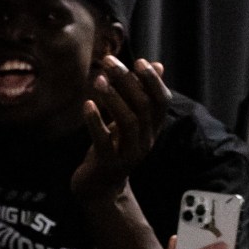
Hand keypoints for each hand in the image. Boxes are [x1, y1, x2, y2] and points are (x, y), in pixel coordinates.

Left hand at [74, 56, 168, 197]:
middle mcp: (145, 141)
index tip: (139, 61)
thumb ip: (141, 94)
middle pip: (142, 106)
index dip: (152, 81)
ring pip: (128, 122)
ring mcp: (129, 154)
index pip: (161, 101)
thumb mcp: (128, 120)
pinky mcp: (109, 164)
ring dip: (112, 98)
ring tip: (98, 79)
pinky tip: (87, 104)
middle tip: (108, 61)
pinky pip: (104, 141)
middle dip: (127, 81)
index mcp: (152, 129)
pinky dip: (95, 122)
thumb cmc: (114, 147)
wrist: (100, 187)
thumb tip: (157, 64)